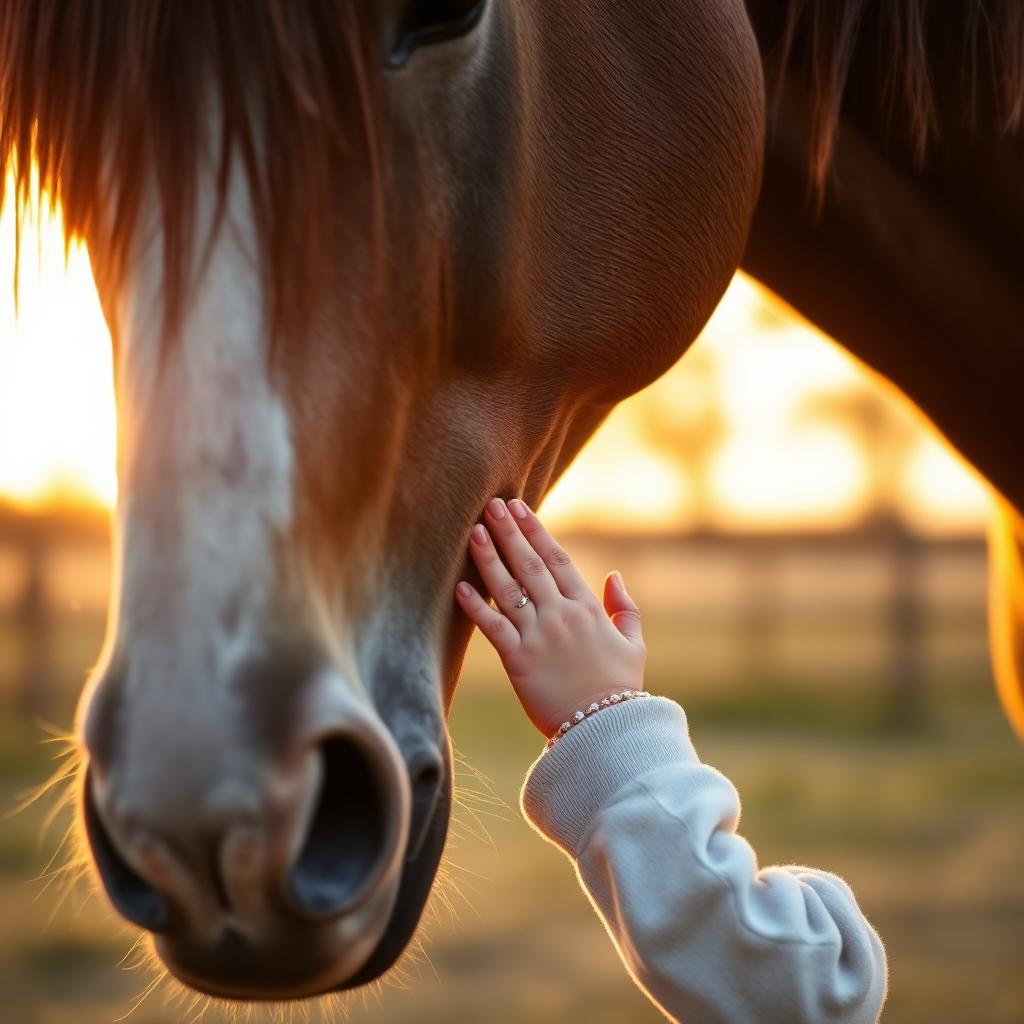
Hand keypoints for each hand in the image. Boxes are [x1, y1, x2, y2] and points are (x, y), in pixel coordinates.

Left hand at [454, 496, 646, 738]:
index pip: (557, 559)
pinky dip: (475, 606)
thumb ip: (625, 607)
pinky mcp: (518, 661)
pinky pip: (492, 627)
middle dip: (508, 532)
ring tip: (474, 531)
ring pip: (508, 588)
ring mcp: (538, 636)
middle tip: (491, 506)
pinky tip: (460, 585)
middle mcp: (561, 615)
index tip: (519, 508)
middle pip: (529, 565)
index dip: (536, 531)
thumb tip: (613, 575)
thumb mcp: (633, 644)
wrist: (604, 730)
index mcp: (587, 608)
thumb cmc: (619, 688)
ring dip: (489, 557)